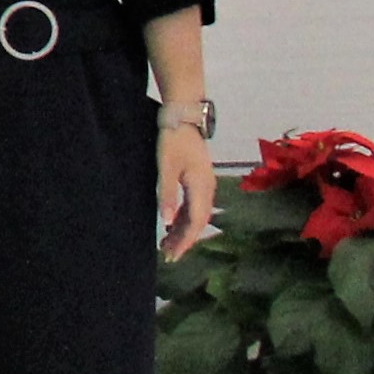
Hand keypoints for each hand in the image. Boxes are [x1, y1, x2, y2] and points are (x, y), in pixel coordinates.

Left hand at [156, 123, 218, 257]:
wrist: (184, 117)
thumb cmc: (173, 141)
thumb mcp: (166, 167)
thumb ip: (166, 195)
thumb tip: (166, 222)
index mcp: (201, 187)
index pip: (195, 222)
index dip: (185, 241)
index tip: (172, 255)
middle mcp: (207, 189)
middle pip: (198, 222)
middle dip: (184, 240)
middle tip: (168, 256)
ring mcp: (205, 184)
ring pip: (196, 215)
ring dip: (183, 230)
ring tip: (167, 244)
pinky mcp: (199, 179)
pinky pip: (194, 206)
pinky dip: (183, 218)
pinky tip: (172, 224)